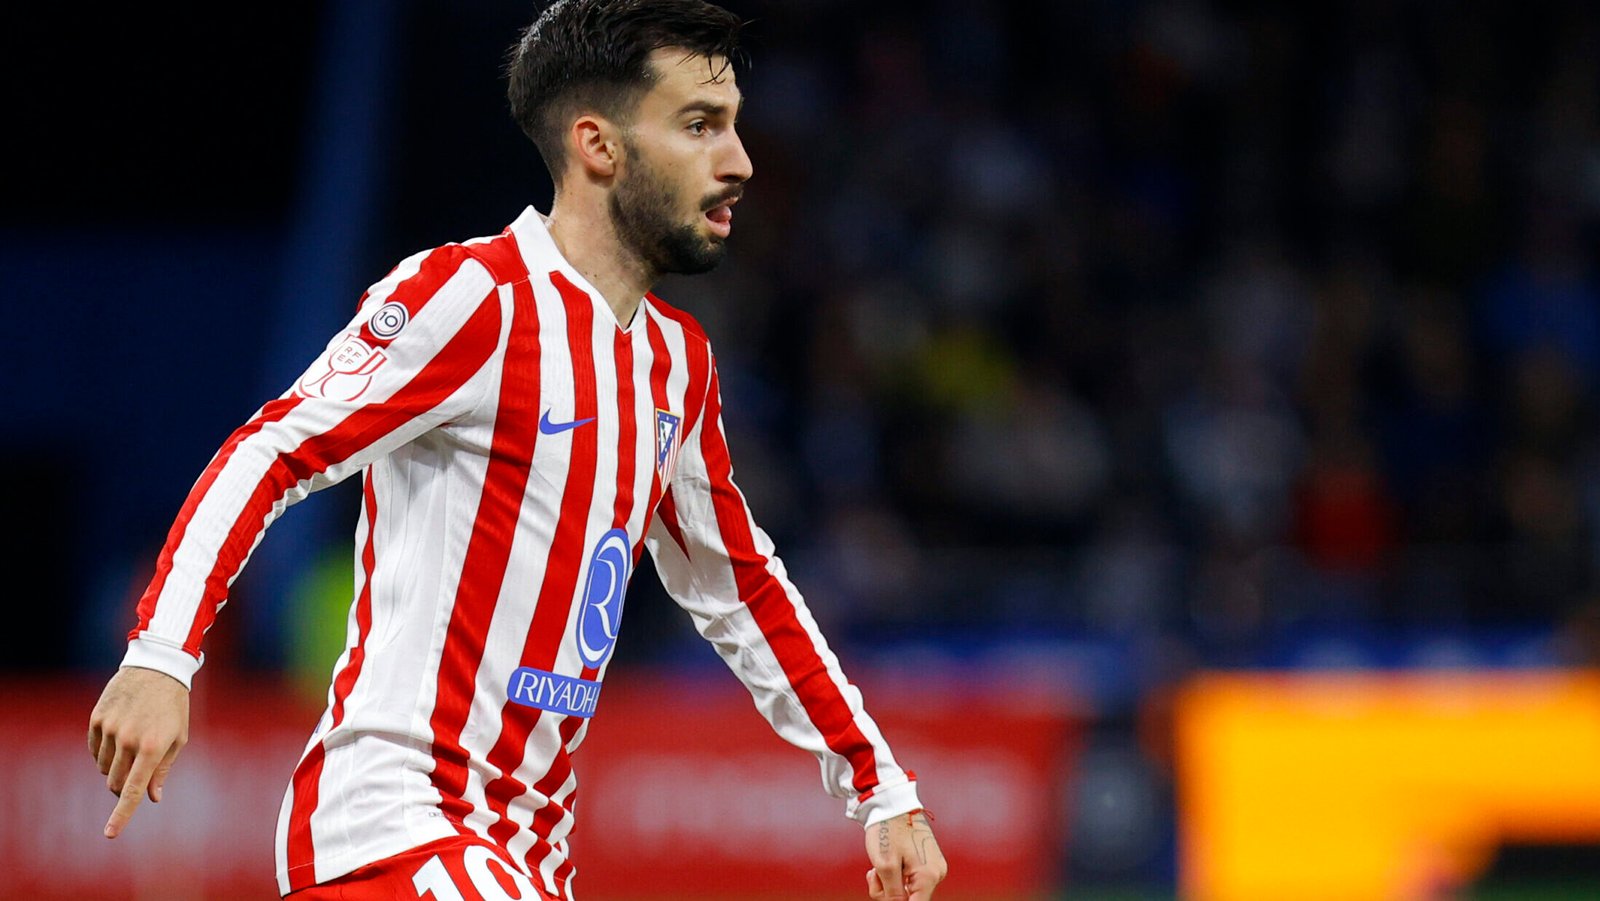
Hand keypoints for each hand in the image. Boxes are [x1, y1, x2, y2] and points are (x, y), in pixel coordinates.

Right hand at [87, 666, 189, 837]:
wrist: (156, 668)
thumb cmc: (173, 707)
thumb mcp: (178, 737)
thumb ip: (163, 770)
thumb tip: (153, 798)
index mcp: (153, 747)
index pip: (132, 789)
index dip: (121, 814)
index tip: (110, 834)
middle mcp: (128, 739)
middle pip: (114, 782)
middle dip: (122, 787)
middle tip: (134, 776)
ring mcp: (110, 728)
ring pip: (103, 767)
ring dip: (114, 767)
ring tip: (132, 747)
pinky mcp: (96, 719)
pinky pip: (94, 750)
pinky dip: (103, 752)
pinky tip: (118, 737)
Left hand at [866, 809, 946, 900]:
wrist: (891, 802)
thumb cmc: (887, 831)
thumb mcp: (885, 866)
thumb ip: (893, 895)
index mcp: (929, 876)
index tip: (884, 892)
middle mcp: (937, 873)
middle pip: (912, 900)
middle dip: (889, 894)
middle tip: (873, 875)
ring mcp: (934, 866)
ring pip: (909, 890)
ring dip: (889, 884)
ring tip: (876, 868)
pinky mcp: (927, 861)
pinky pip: (911, 879)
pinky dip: (896, 876)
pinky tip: (885, 863)